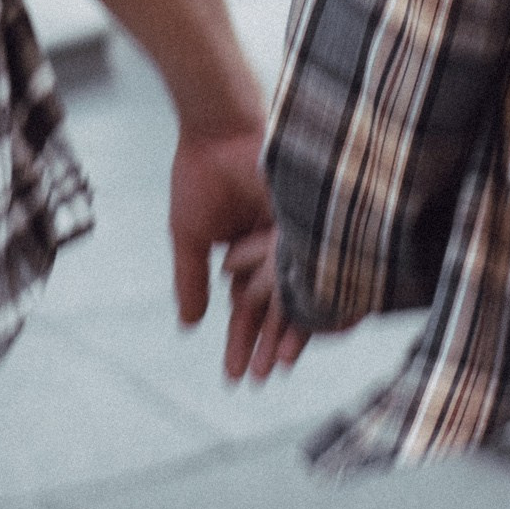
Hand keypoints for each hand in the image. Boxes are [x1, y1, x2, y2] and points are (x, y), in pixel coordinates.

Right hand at [169, 128, 307, 381]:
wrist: (218, 126)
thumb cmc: (201, 172)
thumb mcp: (190, 235)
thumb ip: (192, 279)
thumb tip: (190, 326)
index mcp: (249, 252)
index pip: (248, 308)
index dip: (241, 342)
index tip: (234, 376)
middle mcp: (277, 248)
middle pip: (276, 307)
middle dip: (266, 346)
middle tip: (259, 381)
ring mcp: (295, 234)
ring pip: (298, 292)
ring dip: (288, 331)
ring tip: (278, 366)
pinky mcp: (312, 218)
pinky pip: (319, 264)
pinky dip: (315, 294)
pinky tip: (310, 327)